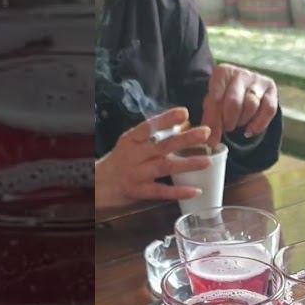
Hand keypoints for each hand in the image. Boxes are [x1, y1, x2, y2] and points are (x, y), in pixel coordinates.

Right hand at [95, 107, 212, 209]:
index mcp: (131, 140)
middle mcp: (134, 155)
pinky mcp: (139, 191)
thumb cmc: (120, 161)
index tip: (184, 112)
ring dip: (187, 164)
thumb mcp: (131, 144)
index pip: (149, 126)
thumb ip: (152, 137)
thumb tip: (182, 126)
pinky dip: (178, 191)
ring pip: (164, 167)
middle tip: (205, 133)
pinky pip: (161, 191)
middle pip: (162, 146)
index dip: (166, 119)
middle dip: (185, 139)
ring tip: (207, 161)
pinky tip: (195, 190)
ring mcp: (136, 174)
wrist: (97, 185)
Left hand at [201, 64, 278, 146]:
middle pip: (234, 102)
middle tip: (227, 128)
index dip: (215, 117)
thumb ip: (210, 122)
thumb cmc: (223, 98)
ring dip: (243, 121)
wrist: (242, 92)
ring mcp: (258, 81)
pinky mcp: (271, 91)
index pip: (216, 96)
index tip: (213, 129)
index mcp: (222, 73)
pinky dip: (259, 124)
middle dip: (229, 120)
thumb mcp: (212, 107)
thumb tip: (211, 143)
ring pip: (252, 105)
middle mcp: (241, 74)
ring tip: (237, 124)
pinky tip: (249, 131)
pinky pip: (269, 109)